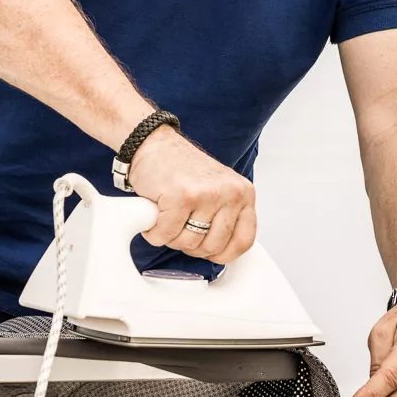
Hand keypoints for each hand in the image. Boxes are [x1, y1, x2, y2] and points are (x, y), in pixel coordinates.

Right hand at [124, 126, 256, 265]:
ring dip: (170, 238)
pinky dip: (154, 233)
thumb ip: (226, 215)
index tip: (208, 251)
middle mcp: (229, 193)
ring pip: (188, 243)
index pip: (244, 240)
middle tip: (178, 229)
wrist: (152, 142)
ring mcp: (206, 195)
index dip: (223, 253)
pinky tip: (153, 218)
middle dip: (190, 245)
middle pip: (213, 246)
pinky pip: (166, 234)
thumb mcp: (217, 188)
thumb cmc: (180, 167)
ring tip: (165, 219)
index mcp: (243, 193)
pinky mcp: (181, 197)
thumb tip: (223, 251)